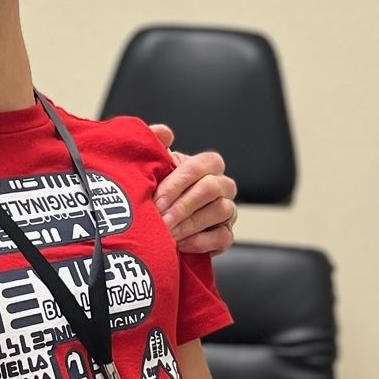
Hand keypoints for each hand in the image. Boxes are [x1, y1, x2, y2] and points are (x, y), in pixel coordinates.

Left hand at [148, 125, 237, 256]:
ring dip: (191, 224)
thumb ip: (154, 144)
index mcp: (206, 165)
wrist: (156, 223)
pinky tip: (180, 245)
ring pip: (221, 211)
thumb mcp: (152, 167)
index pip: (200, 165)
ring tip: (168, 234)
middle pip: (212, 188)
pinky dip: (200, 242)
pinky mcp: (226, 235)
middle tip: (161, 220)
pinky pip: (224, 237)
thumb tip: (164, 133)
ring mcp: (227, 210)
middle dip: (183, 206)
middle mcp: (221, 185)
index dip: (177, 183)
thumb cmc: (155, 189)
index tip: (156, 199)